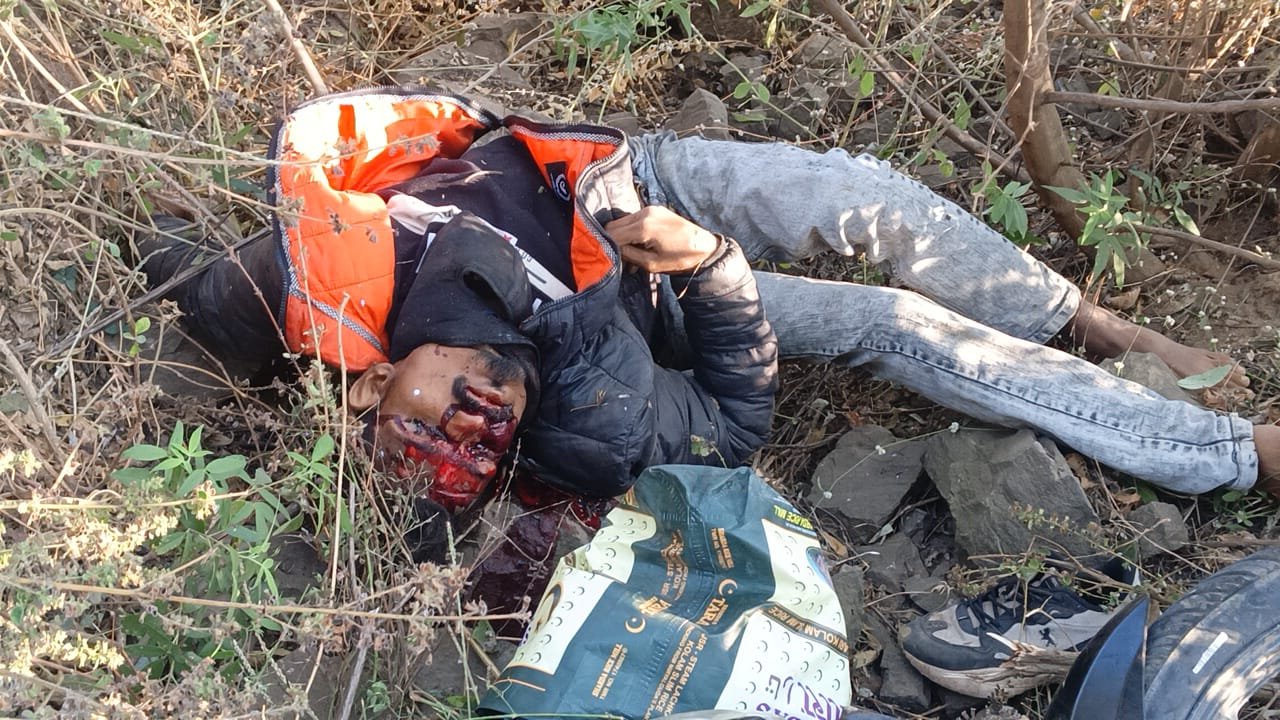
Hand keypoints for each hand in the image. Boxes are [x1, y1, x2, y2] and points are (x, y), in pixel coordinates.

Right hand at [605, 206, 719, 272]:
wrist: (704, 246)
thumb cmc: (680, 258)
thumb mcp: (652, 264)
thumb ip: (629, 255)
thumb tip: (613, 250)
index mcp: (644, 226)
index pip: (612, 234)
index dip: (608, 247)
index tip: (609, 259)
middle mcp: (645, 213)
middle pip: (614, 225)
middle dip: (613, 241)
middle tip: (620, 257)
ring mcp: (650, 209)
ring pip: (622, 221)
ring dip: (622, 236)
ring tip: (631, 253)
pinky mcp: (655, 209)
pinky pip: (633, 218)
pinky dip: (631, 231)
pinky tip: (639, 244)